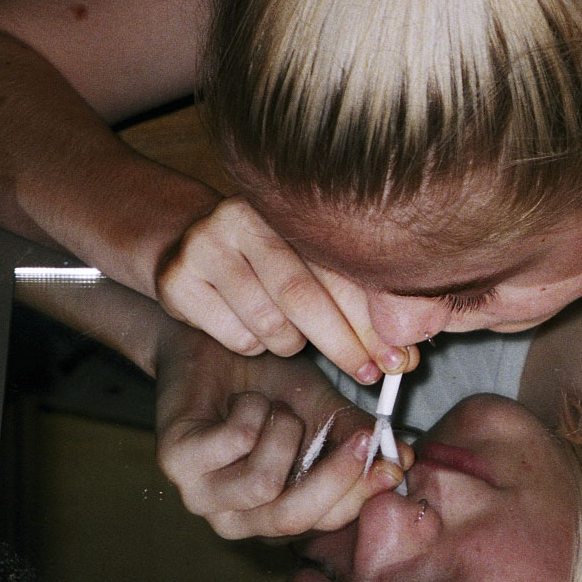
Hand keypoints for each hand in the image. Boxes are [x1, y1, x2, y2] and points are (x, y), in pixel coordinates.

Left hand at [154, 326, 418, 539]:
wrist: (216, 346)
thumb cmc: (272, 386)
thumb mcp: (326, 413)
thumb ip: (359, 440)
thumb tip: (402, 461)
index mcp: (276, 512)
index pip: (324, 522)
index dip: (361, 495)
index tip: (394, 463)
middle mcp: (237, 517)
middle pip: (293, 518)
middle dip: (335, 476)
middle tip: (365, 436)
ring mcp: (201, 495)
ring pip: (264, 483)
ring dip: (284, 430)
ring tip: (275, 407)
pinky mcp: (174, 463)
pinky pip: (236, 443)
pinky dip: (253, 411)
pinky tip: (245, 402)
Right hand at [155, 195, 413, 383]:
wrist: (191, 248)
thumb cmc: (269, 263)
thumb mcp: (311, 264)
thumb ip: (355, 300)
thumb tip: (404, 354)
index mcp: (285, 209)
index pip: (337, 269)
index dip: (371, 319)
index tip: (398, 358)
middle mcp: (241, 219)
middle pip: (301, 296)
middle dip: (344, 344)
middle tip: (369, 372)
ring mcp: (204, 247)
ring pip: (269, 324)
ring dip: (291, 344)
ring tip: (291, 335)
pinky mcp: (177, 280)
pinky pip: (236, 337)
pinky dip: (255, 346)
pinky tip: (253, 328)